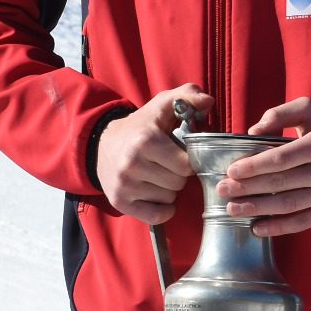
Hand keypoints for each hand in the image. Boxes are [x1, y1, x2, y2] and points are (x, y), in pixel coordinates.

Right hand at [96, 85, 210, 220]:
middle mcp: (132, 164)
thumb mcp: (162, 104)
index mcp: (146, 141)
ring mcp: (124, 185)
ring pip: (168, 199)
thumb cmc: (140, 126)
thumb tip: (208, 101)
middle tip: (167, 165)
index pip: (187, 165)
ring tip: (157, 175)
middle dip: (177, 175)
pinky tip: (155, 194)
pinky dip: (161, 209)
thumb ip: (188, 94)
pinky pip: (156, 216)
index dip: (188, 161)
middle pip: (178, 183)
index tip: (179, 154)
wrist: (102, 144)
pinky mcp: (120, 202)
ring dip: (168, 190)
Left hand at [222, 97, 310, 235]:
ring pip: (288, 204)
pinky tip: (256, 227)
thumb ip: (280, 113)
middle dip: (248, 188)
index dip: (254, 166)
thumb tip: (252, 131)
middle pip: (281, 182)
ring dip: (257, 208)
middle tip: (223, 189)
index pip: (281, 158)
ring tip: (232, 208)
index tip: (231, 171)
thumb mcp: (310, 110)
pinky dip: (278, 227)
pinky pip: (302, 222)